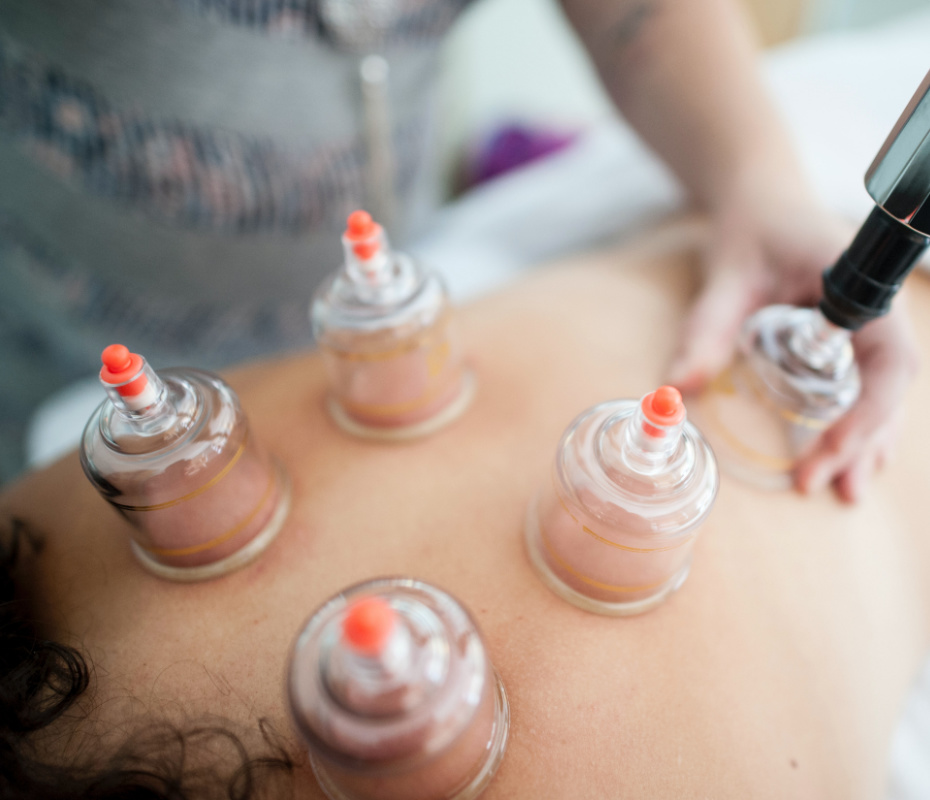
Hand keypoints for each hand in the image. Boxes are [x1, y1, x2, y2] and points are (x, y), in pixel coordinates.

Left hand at [666, 192, 918, 501]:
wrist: (762, 199)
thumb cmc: (751, 228)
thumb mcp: (726, 276)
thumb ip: (707, 328)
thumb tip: (675, 389)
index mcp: (860, 284)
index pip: (891, 359)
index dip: (870, 411)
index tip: (832, 448)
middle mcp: (875, 309)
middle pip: (887, 387)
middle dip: (861, 441)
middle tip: (828, 488)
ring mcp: (867, 325)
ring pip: (881, 392)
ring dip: (865, 441)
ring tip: (845, 491)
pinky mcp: (849, 337)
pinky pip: (864, 384)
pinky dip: (856, 421)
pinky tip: (847, 457)